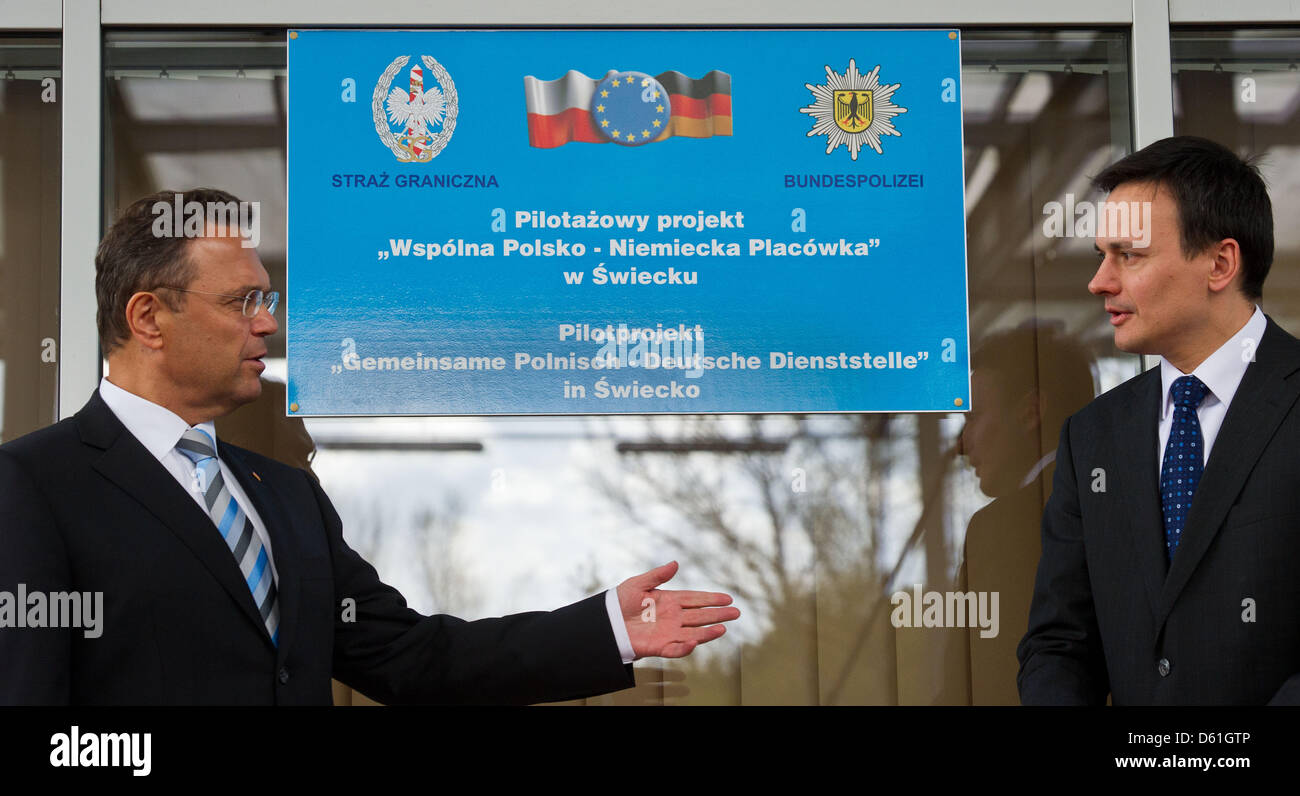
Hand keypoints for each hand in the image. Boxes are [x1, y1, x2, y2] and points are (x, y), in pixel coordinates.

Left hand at [615, 561, 739, 658]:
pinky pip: (675, 649)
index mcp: (670, 601)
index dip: (711, 599)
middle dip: (718, 615)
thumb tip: (676, 564)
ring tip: (723, 628)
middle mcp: (673, 617)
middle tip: (736, 613)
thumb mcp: (638, 584)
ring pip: (693, 633)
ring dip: (708, 632)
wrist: (605, 622)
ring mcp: (667, 632)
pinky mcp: (658, 646)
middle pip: (700, 616)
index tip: (728, 598)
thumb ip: (657, 575)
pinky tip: (695, 641)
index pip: (695, 599)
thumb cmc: (620, 601)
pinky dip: (685, 647)